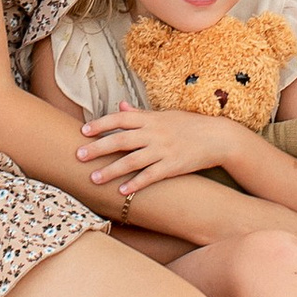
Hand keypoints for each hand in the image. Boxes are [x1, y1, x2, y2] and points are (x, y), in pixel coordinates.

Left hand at [75, 105, 228, 194]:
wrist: (219, 137)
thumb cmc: (190, 125)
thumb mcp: (165, 115)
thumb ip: (141, 114)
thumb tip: (120, 105)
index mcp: (151, 119)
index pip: (120, 119)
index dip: (101, 125)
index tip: (83, 131)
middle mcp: (155, 133)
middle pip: (121, 140)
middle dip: (98, 148)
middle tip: (78, 155)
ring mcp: (164, 150)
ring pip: (132, 161)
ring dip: (111, 170)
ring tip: (94, 179)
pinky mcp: (173, 166)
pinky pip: (151, 176)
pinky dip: (136, 184)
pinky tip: (123, 192)